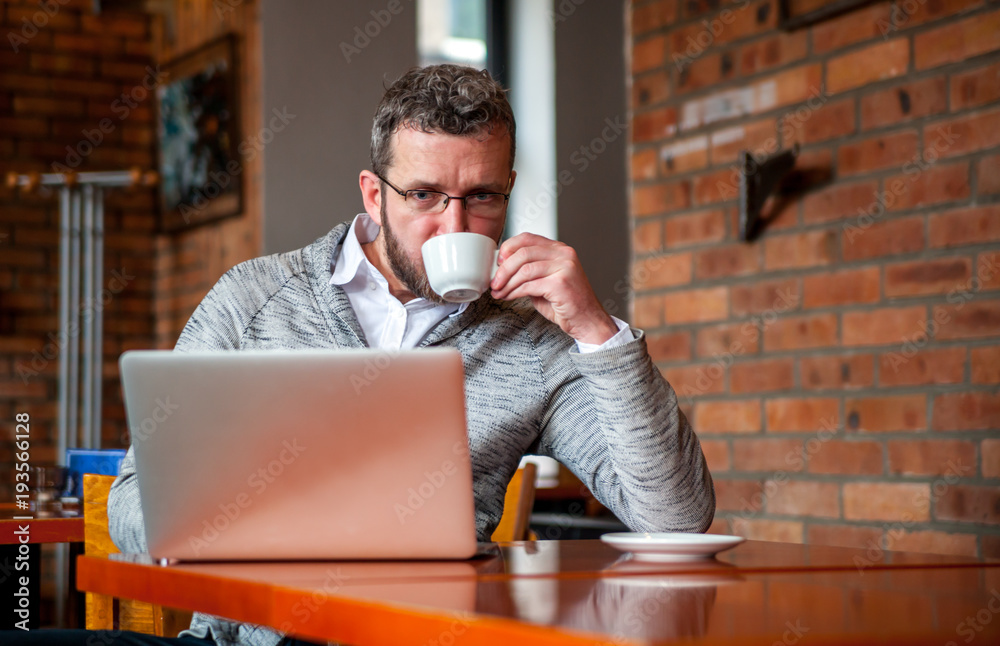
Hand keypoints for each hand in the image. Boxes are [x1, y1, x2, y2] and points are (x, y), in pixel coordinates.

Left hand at [490, 233, 617, 344]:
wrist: (586, 320)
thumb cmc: (566, 303)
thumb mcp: (545, 280)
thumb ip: (529, 270)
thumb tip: (503, 268)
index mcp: (559, 249)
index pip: (528, 238)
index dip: (508, 248)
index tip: (498, 262)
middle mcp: (564, 254)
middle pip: (523, 253)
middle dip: (504, 269)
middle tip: (495, 281)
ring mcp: (564, 267)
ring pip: (524, 269)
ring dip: (507, 283)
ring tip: (499, 292)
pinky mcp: (560, 283)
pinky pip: (529, 285)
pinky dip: (514, 292)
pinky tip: (509, 297)